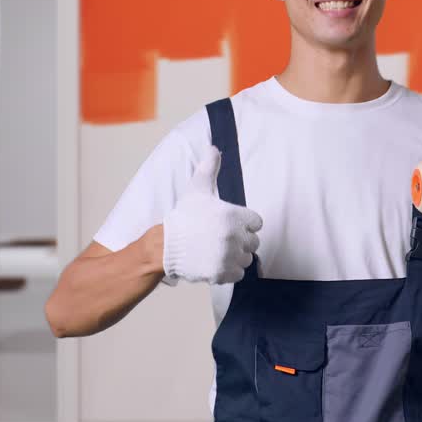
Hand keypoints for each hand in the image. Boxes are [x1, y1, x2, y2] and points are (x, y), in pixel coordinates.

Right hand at [161, 146, 262, 284]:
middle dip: (241, 240)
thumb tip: (215, 148)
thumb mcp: (197, 190)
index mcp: (234, 215)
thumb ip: (210, 168)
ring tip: (218, 250)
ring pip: (246, 258)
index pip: (257, 222)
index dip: (245, 224)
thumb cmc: (184, 217)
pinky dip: (230, 270)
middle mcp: (235, 237)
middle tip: (222, 238)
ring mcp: (229, 256)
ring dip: (236, 256)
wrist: (165, 246)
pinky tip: (217, 262)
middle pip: (253, 242)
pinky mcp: (223, 273)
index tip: (231, 225)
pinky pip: (239, 273)